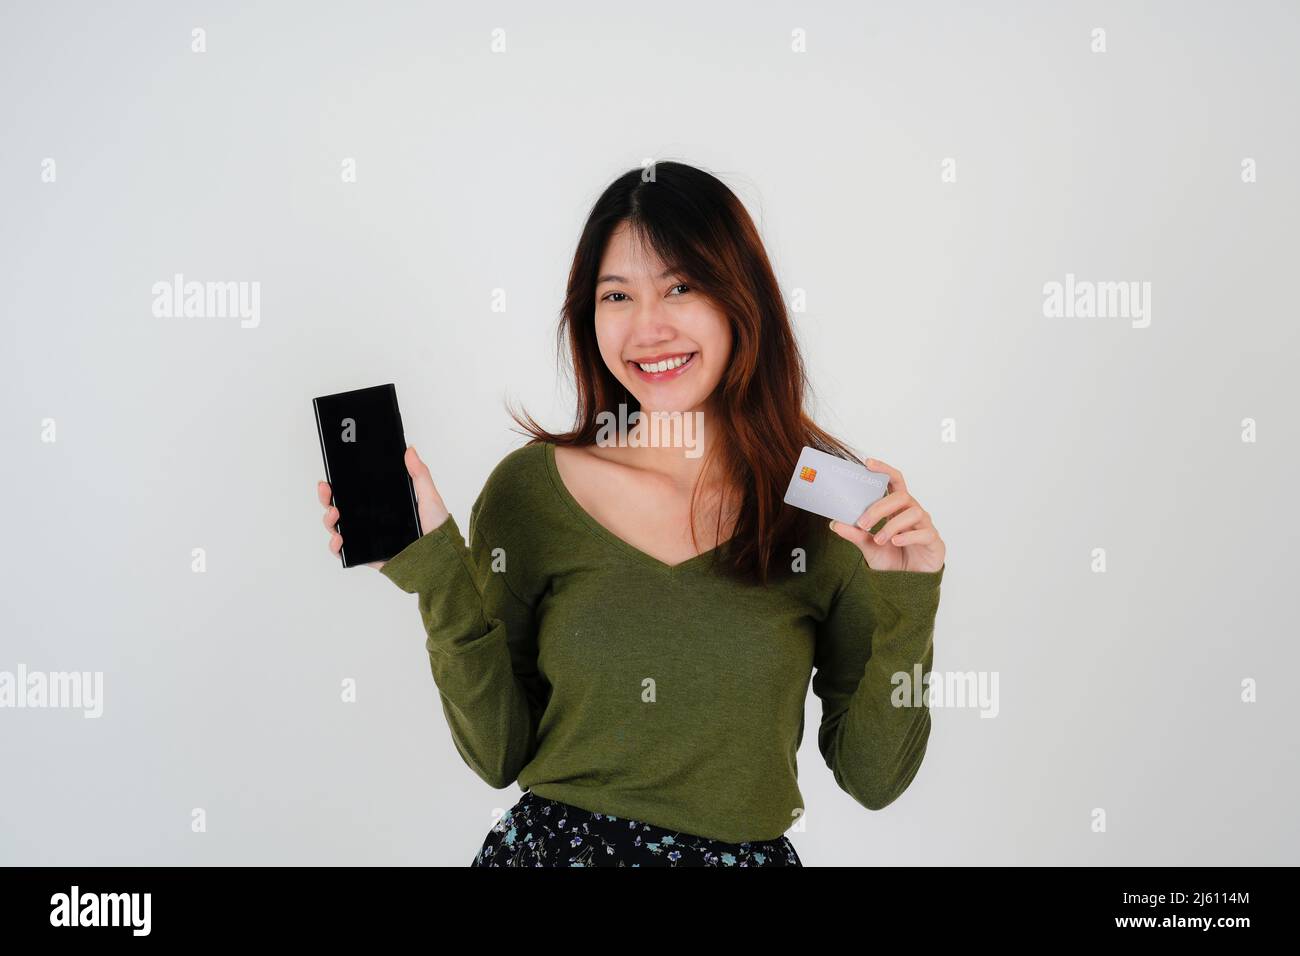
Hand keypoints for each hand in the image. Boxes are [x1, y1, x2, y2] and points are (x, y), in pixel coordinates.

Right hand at [317, 446, 450, 569]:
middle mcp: (371, 521)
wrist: (440, 558)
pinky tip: (339, 539)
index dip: (338, 485)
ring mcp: (366, 538)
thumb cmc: (436, 529)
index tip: (330, 477)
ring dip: (329, 520)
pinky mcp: (367, 555)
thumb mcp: (429, 497)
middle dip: (327, 498)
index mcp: (382, 505)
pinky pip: (344, 553)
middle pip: (340, 508)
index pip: (354, 493)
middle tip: (326, 490)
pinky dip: (335, 547)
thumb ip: (420, 474)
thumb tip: (410, 450)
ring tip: (335, 514)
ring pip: (337, 528)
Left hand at [829, 457, 944, 572]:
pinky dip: (907, 536)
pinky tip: (895, 542)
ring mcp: (925, 525)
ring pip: (913, 513)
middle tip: (863, 523)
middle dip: (879, 508)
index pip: (894, 482)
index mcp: (897, 509)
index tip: (868, 463)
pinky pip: (924, 532)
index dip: (884, 470)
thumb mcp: (869, 547)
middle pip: (901, 496)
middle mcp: (912, 512)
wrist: (909, 584)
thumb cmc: (893, 560)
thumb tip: (835, 523)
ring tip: (878, 540)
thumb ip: (855, 535)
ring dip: (891, 526)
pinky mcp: (933, 541)